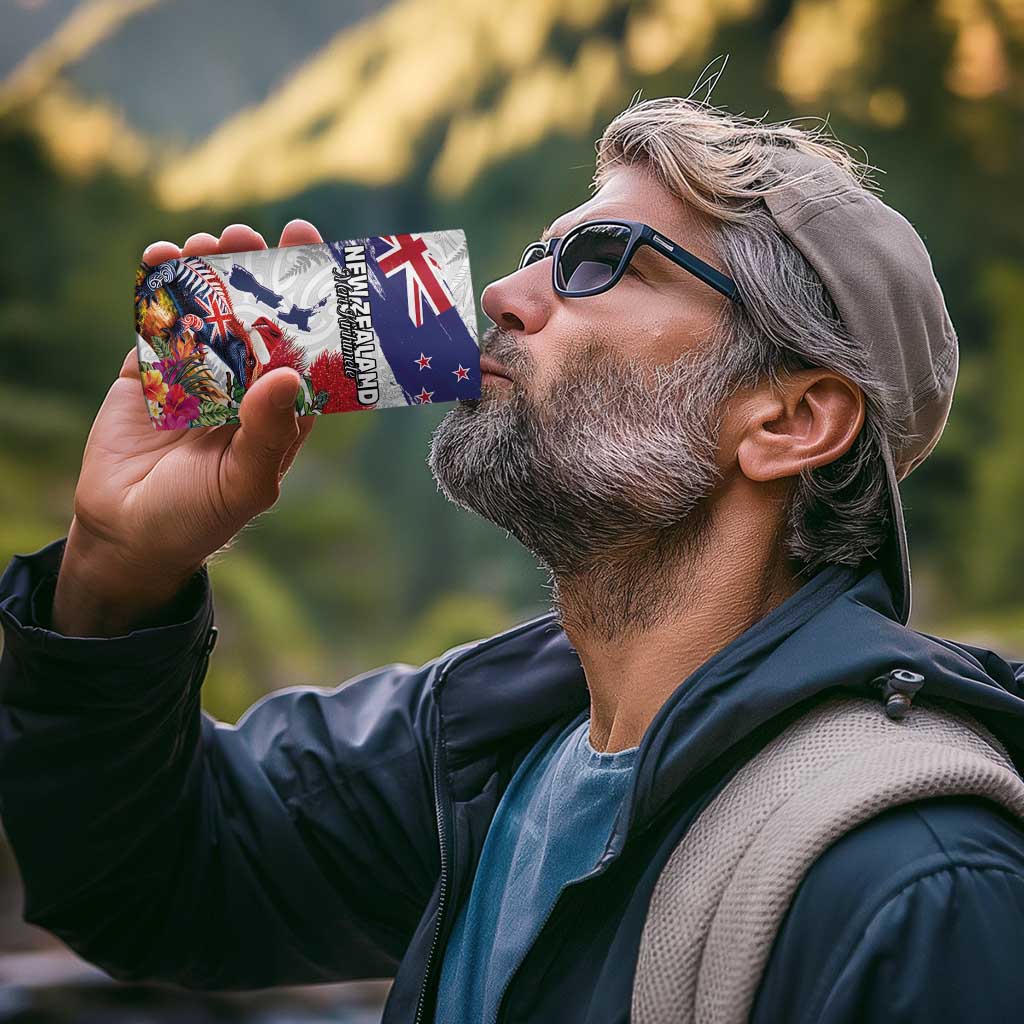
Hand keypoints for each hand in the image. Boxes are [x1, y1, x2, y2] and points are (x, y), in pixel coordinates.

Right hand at [52, 220, 323, 635]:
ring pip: (209, 309)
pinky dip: (159, 286)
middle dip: (258, 273)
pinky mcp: (150, 369)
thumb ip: (268, 432)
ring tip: (209, 242)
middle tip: (252, 236)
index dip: (313, 303)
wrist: (126, 533)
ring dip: (210, 271)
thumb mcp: (244, 483)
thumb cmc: (199, 517)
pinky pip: (158, 320)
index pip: (305, 347)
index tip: (315, 255)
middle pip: (257, 316)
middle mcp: (244, 383)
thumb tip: (287, 373)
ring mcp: (196, 372)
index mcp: (280, 408)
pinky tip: (161, 256)